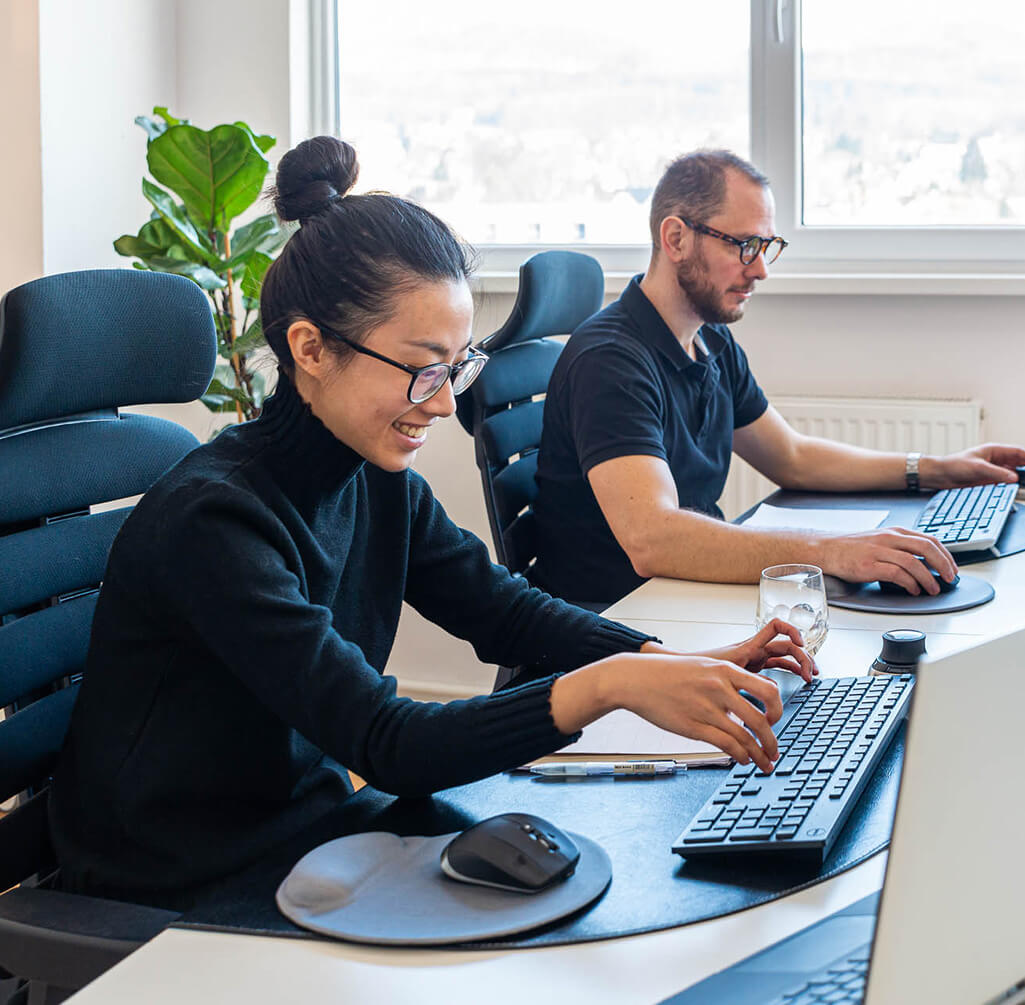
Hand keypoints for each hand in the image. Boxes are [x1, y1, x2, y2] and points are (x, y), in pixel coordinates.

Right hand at [616, 654, 782, 771]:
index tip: (773, 720)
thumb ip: (727, 680)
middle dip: (772, 740)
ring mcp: (707, 709)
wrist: (637, 678)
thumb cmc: (668, 673)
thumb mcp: (703, 666)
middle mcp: (720, 689)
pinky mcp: (694, 727)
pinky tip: (743, 760)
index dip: (777, 709)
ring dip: (760, 754)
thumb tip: (748, 701)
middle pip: (762, 719)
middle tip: (775, 749)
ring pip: (746, 738)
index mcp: (726, 670)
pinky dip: (741, 756)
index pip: (768, 690)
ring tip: (765, 763)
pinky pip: (727, 746)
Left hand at [692, 619, 816, 681]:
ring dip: (800, 664)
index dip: (791, 630)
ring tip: (810, 678)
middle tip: (811, 674)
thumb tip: (769, 690)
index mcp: (750, 646)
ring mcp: (756, 657)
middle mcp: (756, 649)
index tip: (800, 644)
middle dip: (804, 657)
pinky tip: (796, 681)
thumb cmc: (703, 667)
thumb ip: (746, 679)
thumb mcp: (726, 674)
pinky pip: (778, 665)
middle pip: (788, 646)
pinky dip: (789, 670)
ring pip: (786, 656)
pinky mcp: (754, 666)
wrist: (688, 668)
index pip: (775, 626)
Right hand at [817, 527, 957, 594]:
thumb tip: (924, 563)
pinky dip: (909, 583)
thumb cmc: (852, 548)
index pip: (929, 539)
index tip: (952, 568)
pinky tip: (913, 589)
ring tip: (933, 589)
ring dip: (928, 578)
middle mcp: (888, 538)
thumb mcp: (880, 540)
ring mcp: (878, 551)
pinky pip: (896, 574)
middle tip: (950, 578)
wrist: (826, 549)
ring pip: (913, 562)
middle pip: (926, 548)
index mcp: (894, 531)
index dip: (945, 555)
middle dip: (943, 565)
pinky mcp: (868, 565)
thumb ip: (900, 547)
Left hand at [921, 443, 1024, 489]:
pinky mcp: (988, 480)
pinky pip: (1004, 483)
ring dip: (1020, 478)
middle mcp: (996, 460)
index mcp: (994, 450)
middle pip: (1018, 463)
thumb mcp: (977, 467)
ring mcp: (993, 471)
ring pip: (1013, 474)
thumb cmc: (953, 465)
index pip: (1019, 452)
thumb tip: (1014, 477)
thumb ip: (996, 472)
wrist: (939, 475)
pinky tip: (1016, 490)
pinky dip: (1011, 486)